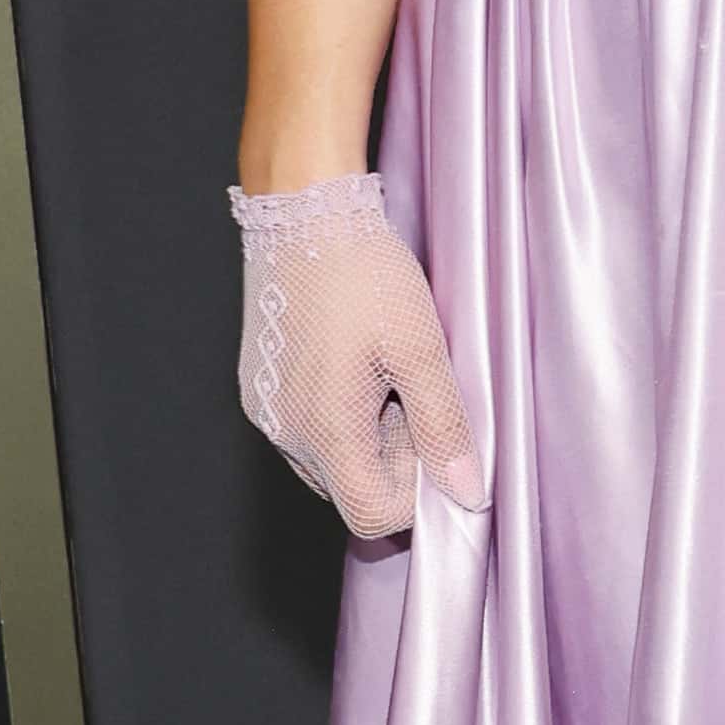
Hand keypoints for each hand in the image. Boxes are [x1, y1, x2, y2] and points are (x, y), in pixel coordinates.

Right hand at [232, 178, 484, 534]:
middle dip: (393, 459)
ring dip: (367, 436)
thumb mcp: (421, 348)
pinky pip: (305, 429)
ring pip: (329, 460)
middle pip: (351, 489)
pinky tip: (355, 362)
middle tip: (413, 392)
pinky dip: (338, 413)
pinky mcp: (257, 388)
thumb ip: (445, 428)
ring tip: (384, 372)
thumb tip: (467, 494)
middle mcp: (285, 431)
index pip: (373, 516)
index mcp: (325, 429)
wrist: (302, 208)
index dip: (417, 495)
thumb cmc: (364, 271)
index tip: (438, 443)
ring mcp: (265, 411)